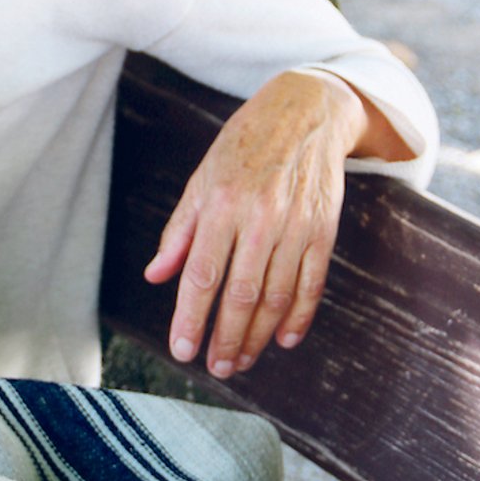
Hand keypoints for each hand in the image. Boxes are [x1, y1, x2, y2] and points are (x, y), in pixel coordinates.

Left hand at [143, 71, 366, 378]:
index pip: (202, 275)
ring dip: (258, 336)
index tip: (183, 350)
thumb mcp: (201, 180)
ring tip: (241, 360)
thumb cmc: (242, 148)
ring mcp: (297, 224)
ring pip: (277, 296)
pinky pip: (312, 283)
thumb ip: (179, 231)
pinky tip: (284, 340)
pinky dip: (299, 316)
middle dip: (226, 339)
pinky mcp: (324, 228)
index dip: (191, 319)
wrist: (305, 112)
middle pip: (241, 295)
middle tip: (216, 369)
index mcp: (221, 204)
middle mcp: (260, 217)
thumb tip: (155, 276)